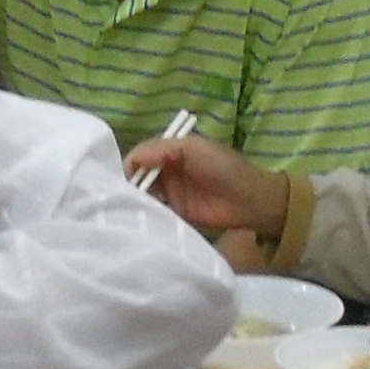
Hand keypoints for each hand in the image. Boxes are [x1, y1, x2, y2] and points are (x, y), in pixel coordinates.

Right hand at [128, 130, 288, 243]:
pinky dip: (147, 215)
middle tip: (120, 197)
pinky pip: (155, 213)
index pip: (141, 155)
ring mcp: (170, 194)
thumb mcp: (193, 148)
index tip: (125, 178)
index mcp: (171, 151)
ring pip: (144, 195)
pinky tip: (140, 220)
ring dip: (136, 201)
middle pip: (138, 176)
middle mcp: (167, 171)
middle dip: (129, 184)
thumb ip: (162, 149)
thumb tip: (131, 160)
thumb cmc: (224, 167)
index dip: (131, 165)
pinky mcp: (175, 214)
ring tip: (127, 209)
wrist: (249, 199)